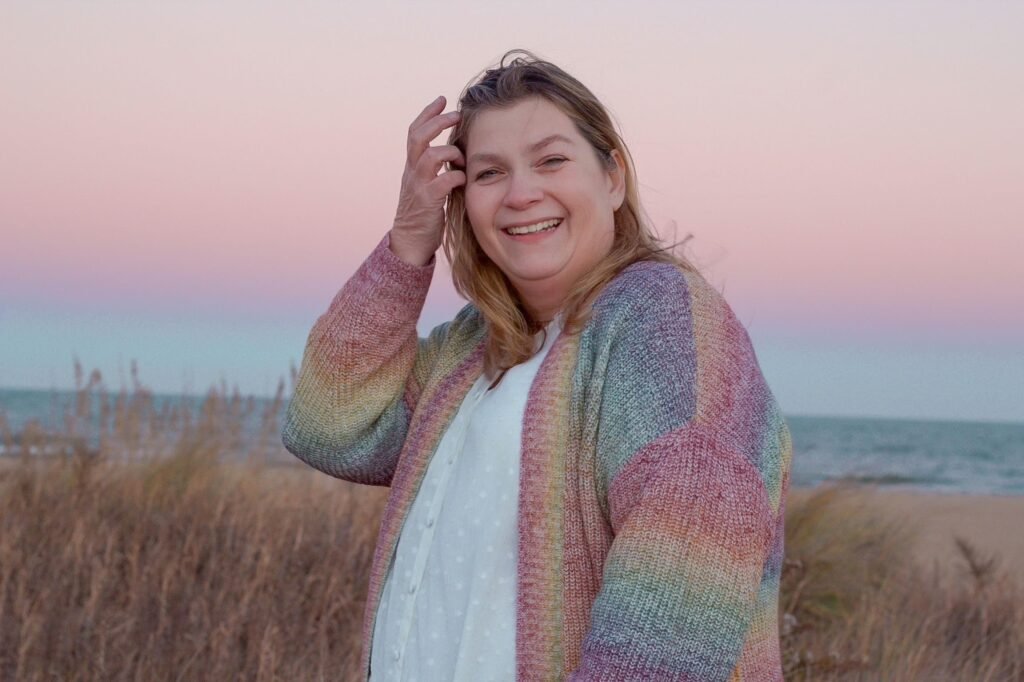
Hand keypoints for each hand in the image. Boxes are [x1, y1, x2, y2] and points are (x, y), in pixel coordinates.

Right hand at [389, 95, 465, 265]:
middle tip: (455, 113)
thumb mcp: (426, 184)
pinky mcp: (428, 202)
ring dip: (449, 151)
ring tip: (460, 157)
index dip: (427, 113)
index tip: (441, 99)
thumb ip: (435, 168)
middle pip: (418, 137)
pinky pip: (442, 182)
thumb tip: (457, 151)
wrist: (410, 242)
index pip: (414, 132)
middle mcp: (412, 172)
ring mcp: (418, 187)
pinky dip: (456, 176)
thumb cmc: (423, 213)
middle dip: (437, 122)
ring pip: (429, 155)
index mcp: (412, 166)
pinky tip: (464, 180)